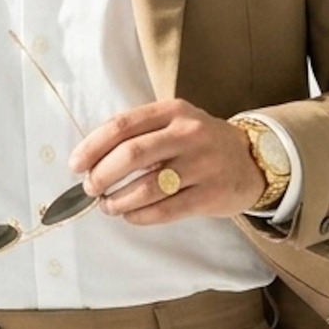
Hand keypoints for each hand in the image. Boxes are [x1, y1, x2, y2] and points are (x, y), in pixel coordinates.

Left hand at [68, 98, 266, 223]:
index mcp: (173, 111)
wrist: (253, 161)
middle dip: (102, 175)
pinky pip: (165, 210)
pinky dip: (139, 216)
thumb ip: (139, 135)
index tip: (76, 164)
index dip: (92, 146)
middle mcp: (188, 134)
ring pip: (147, 187)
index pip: (122, 126)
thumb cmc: (199, 144)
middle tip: (91, 188)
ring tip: (108, 205)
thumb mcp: (174, 124)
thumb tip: (90, 161)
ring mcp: (202, 165)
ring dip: (118, 200)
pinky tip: (130, 215)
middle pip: (131, 155)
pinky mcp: (210, 195)